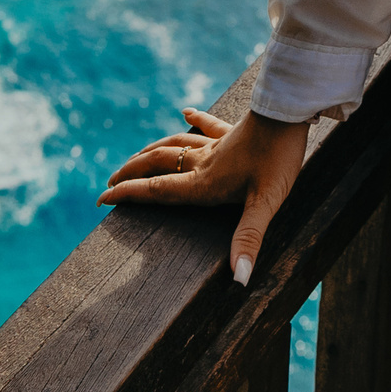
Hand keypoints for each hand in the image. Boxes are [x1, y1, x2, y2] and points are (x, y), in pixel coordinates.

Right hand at [98, 106, 308, 286]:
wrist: (288, 113)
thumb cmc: (278, 159)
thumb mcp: (266, 204)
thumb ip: (248, 239)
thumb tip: (237, 280)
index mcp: (204, 183)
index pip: (157, 190)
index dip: (128, 195)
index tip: (102, 200)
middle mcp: (203, 163)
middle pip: (157, 166)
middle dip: (131, 175)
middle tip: (110, 183)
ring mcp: (217, 145)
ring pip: (174, 146)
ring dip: (150, 152)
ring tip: (135, 157)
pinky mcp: (233, 132)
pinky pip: (207, 126)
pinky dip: (194, 120)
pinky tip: (186, 111)